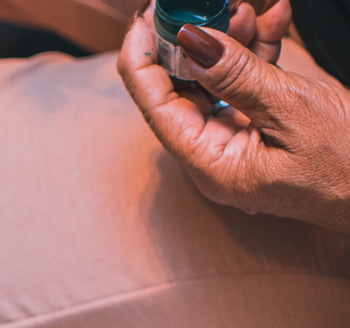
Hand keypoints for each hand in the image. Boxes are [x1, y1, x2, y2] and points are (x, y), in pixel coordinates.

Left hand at [118, 0, 349, 232]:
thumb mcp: (292, 110)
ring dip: (228, 39)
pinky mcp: (260, 128)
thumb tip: (191, 41)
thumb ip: (237, 76)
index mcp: (210, 164)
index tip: (146, 16)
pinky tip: (272, 19)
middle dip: (192, 40)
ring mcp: (236, 142)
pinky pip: (245, 84)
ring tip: (246, 6)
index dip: (144, 58)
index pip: (155, 106)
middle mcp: (213, 156)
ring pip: (213, 81)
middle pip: (181, 90)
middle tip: (204, 3)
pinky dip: (256, 51)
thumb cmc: (348, 165)